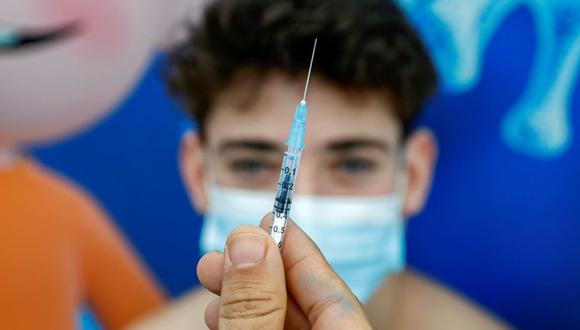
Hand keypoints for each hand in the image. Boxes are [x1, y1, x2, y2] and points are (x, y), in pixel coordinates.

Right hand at [196, 215, 371, 328]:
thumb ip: (257, 305)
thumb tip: (249, 240)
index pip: (334, 293)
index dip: (297, 251)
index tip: (268, 217)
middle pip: (310, 306)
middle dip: (260, 273)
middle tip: (219, 253)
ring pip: (289, 324)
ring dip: (248, 298)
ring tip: (210, 279)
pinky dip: (253, 324)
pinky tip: (222, 316)